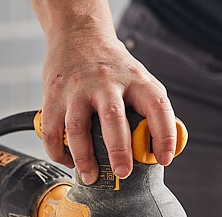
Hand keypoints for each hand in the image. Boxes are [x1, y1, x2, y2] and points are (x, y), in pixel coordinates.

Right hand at [32, 1, 176, 184]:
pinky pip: (52, 130)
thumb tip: (169, 147)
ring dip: (84, 158)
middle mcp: (106, 83)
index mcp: (135, 80)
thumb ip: (153, 109)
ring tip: (91, 176)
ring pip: (78, 128)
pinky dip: (58, 151)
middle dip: (119, 150)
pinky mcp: (54, 96)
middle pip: (113, 118)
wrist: (78, 34)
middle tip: (122, 173)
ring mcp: (78, 89)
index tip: (164, 159)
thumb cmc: (113, 66)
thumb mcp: (140, 79)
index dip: (164, 135)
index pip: (157, 107)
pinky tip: (68, 161)